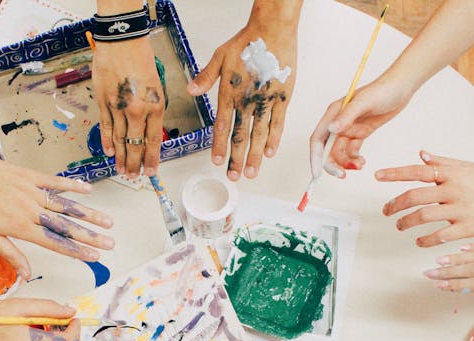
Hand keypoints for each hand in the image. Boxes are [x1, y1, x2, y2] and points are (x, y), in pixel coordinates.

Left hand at [0, 147, 114, 279]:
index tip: (94, 257)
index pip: (55, 242)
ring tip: (107, 221)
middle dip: (91, 236)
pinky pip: (54, 181)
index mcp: (20, 226)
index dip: (77, 251)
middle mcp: (30, 209)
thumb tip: (26, 274)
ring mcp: (31, 190)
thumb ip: (10, 253)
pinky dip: (72, 185)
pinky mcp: (28, 175)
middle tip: (110, 243)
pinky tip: (88, 189)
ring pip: (66, 205)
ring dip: (88, 214)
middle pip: (66, 226)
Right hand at [92, 36, 164, 177]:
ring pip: (120, 140)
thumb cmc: (141, 60)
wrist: (122, 42)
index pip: (153, 141)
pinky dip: (108, 142)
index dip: (151, 159)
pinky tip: (110, 153)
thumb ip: (153, 109)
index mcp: (155, 106)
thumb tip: (149, 130)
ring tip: (122, 170)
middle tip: (134, 176)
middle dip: (135, 164)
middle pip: (135, 145)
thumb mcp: (157, 86)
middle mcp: (137, 111)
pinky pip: (106, 127)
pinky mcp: (104, 102)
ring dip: (121, 158)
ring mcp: (119, 108)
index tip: (151, 172)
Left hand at [188, 8, 297, 180]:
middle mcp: (247, 102)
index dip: (218, 146)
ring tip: (252, 173)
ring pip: (259, 135)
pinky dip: (274, 139)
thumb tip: (190, 91)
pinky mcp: (283, 98)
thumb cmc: (247, 42)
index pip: (222, 126)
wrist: (273, 30)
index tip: (216, 162)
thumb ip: (205, 77)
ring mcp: (266, 102)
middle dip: (236, 160)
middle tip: (234, 177)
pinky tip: (270, 153)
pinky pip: (278, 123)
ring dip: (255, 156)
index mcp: (230, 94)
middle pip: (240, 137)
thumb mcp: (219, 57)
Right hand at [309, 74, 412, 177]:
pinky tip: (362, 162)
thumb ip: (347, 116)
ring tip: (359, 165)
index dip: (315, 157)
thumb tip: (331, 129)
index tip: (317, 172)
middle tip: (342, 175)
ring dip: (346, 163)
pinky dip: (354, 159)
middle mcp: (338, 122)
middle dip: (332, 164)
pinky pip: (352, 151)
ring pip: (340, 152)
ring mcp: (349, 128)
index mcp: (334, 113)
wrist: (401, 88)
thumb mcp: (364, 102)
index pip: (318, 139)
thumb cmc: (383, 90)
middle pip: (327, 149)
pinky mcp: (360, 133)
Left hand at [377, 151, 473, 246]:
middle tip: (386, 211)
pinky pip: (440, 235)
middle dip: (395, 204)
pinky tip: (419, 241)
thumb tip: (420, 154)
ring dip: (406, 222)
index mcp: (451, 173)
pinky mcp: (468, 227)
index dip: (395, 173)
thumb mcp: (466, 166)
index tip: (377, 176)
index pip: (417, 171)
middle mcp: (453, 189)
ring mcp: (460, 209)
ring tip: (399, 226)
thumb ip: (442, 161)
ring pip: (424, 215)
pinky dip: (426, 240)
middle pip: (415, 196)